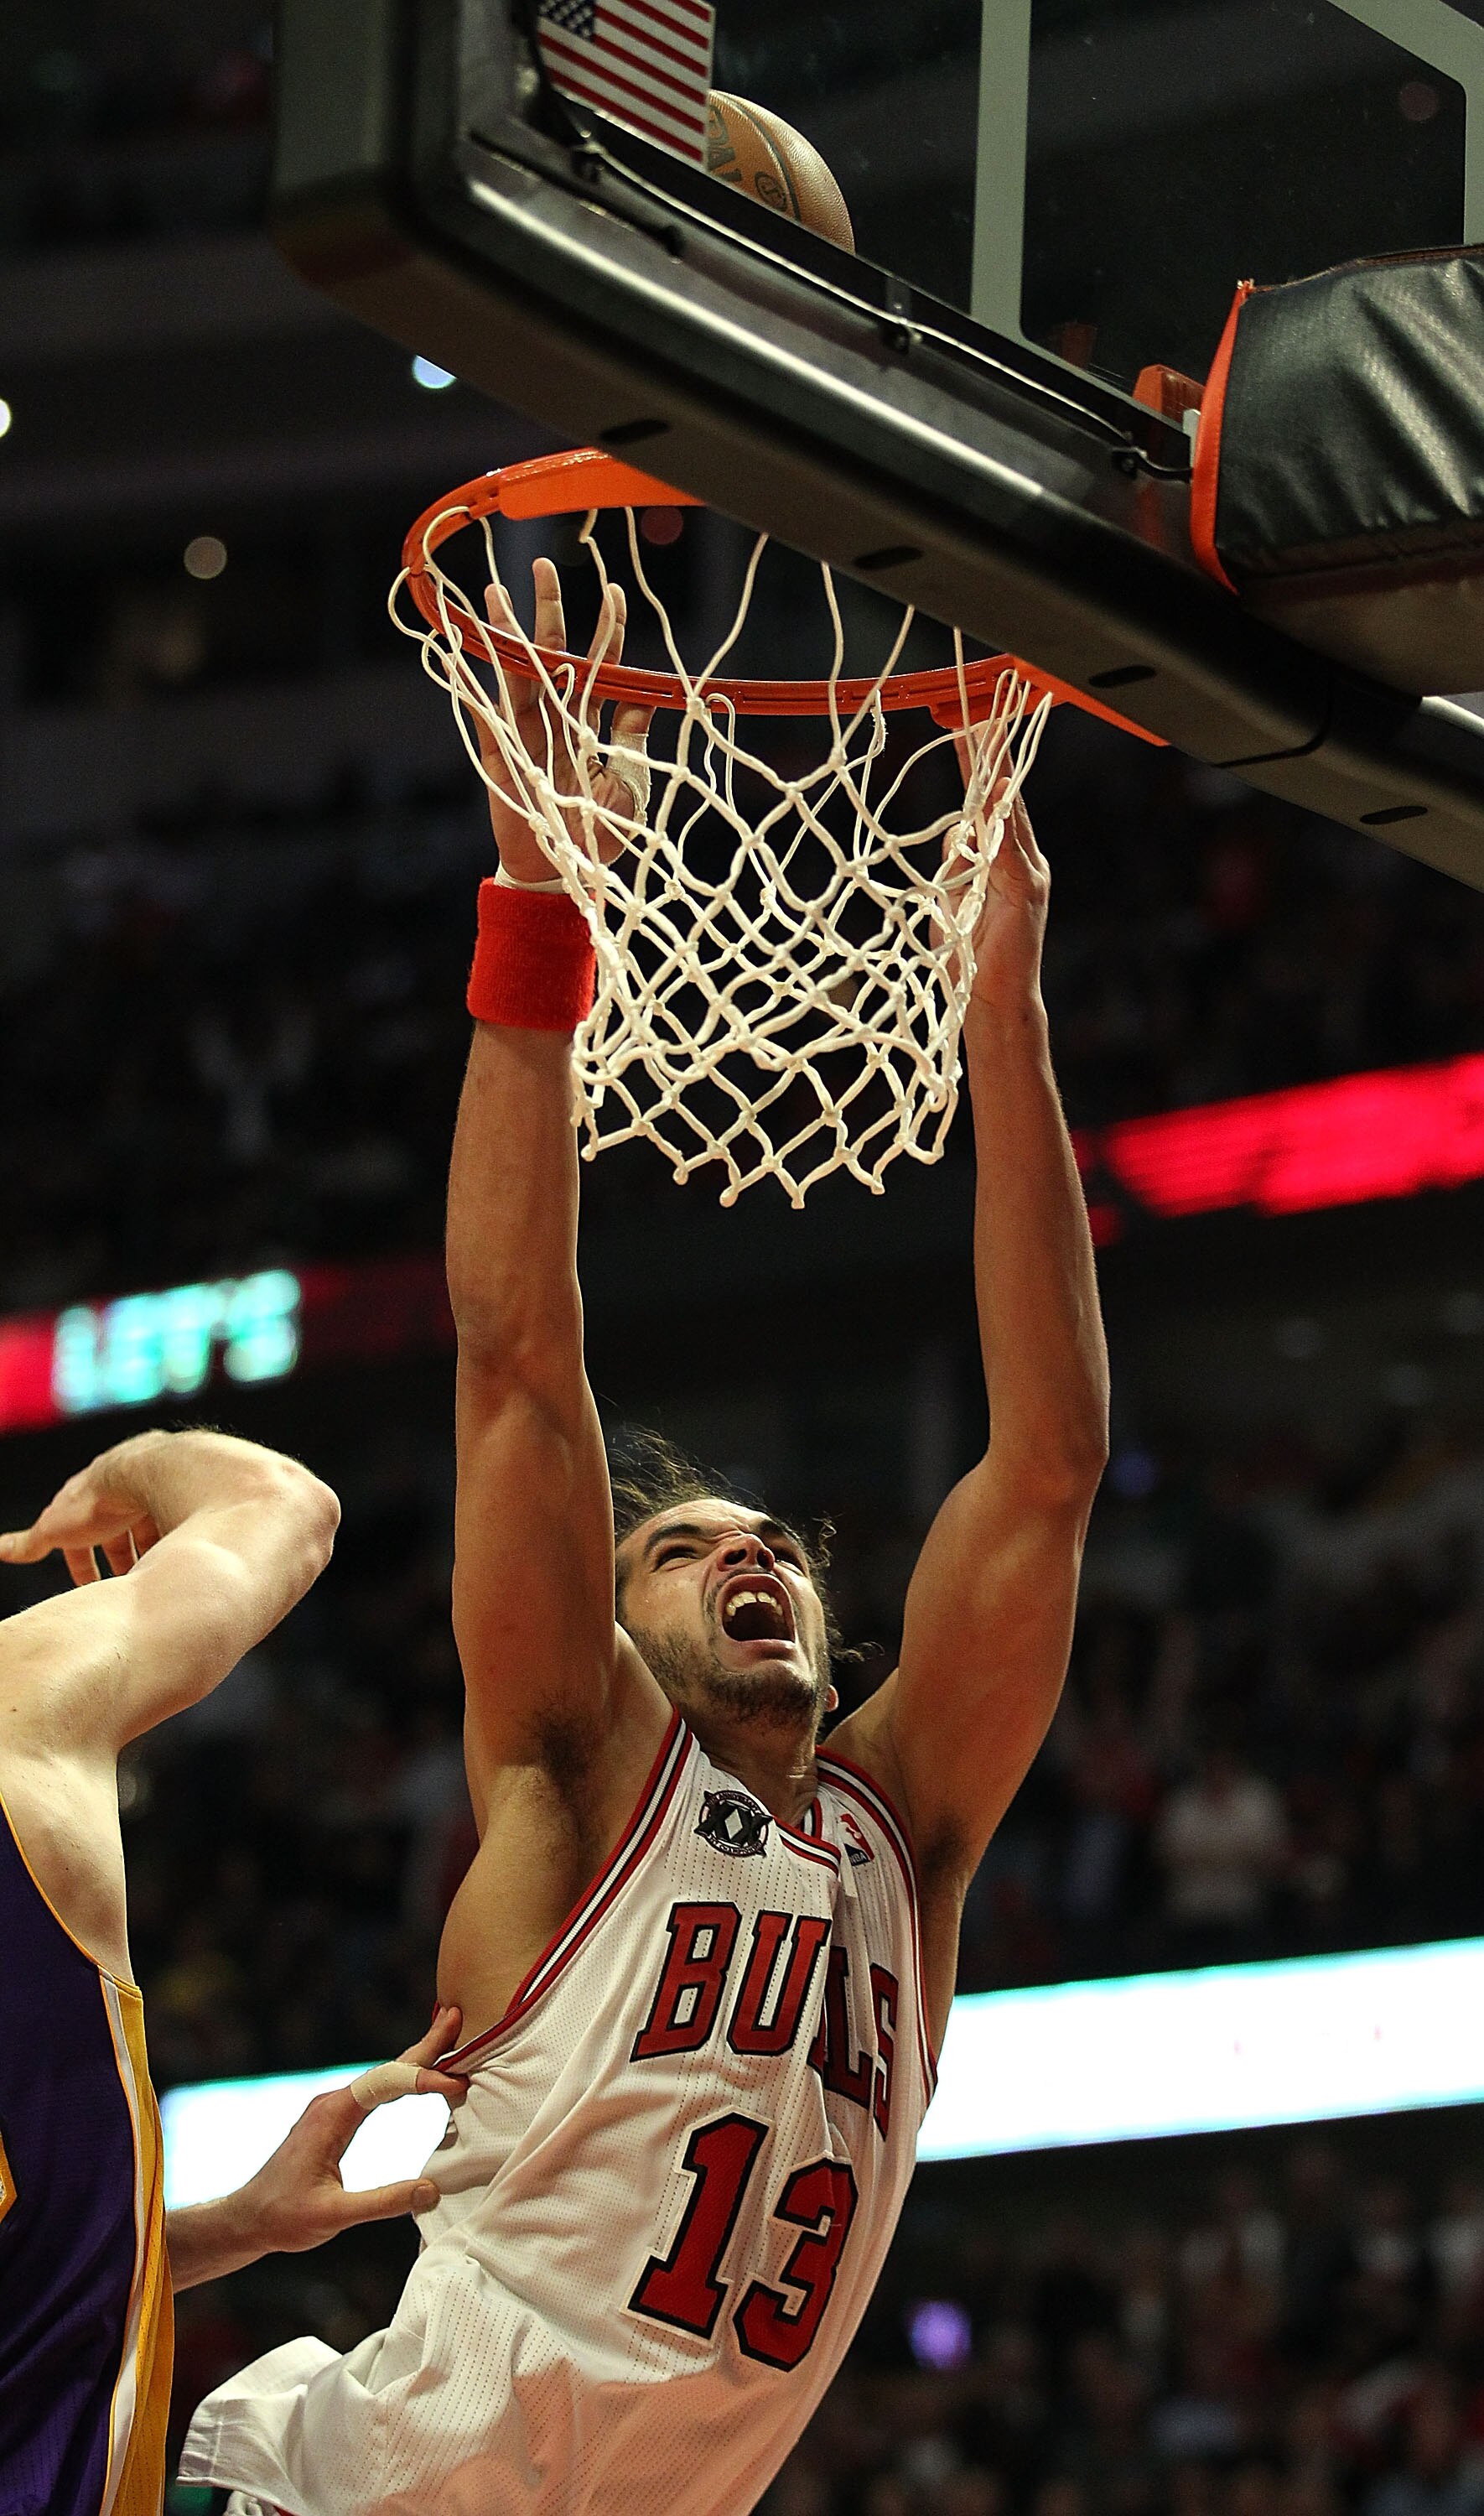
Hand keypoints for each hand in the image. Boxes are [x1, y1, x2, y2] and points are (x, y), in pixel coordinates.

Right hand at [0, 1434, 165, 1586]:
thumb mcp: (56, 1528)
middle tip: (128, 1589)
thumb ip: (29, 1542)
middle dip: (122, 1561)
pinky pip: (177, 1522)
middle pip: (120, 1533)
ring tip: (154, 1580)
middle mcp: (120, 1491)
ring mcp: (151, 1490)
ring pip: (150, 1528)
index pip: (81, 1536)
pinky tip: (176, 1562)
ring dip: (151, 1554)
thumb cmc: (97, 1501)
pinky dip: (175, 1543)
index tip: (92, 1589)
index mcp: (87, 1500)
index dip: (84, 1563)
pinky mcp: (178, 1493)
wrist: (146, 1474)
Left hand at [227, 2007, 467, 2257]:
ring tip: (446, 2036)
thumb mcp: (334, 2216)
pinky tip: (413, 2076)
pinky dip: (401, 2078)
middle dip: (424, 2044)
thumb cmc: (284, 2218)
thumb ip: (383, 2203)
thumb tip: (433, 2189)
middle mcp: (333, 2102)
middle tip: (458, 2016)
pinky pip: (374, 2090)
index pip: (387, 2083)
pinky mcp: (333, 2119)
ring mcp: (331, 2109)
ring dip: (415, 2059)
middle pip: (387, 2067)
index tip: (459, 2084)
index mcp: (333, 2115)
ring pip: (382, 2076)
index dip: (425, 2078)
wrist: (246, 2219)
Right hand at [475, 556, 653, 884]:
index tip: (614, 593)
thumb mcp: (631, 785)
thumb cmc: (603, 836)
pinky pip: (485, 715)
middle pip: (551, 656)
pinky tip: (459, 652)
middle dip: (548, 610)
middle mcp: (558, 721)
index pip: (601, 668)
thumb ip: (633, 740)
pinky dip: (472, 686)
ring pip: (515, 674)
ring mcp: (526, 735)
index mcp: (591, 725)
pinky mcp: (501, 756)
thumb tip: (650, 694)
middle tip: (542, 564)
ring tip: (494, 594)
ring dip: (505, 634)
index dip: (607, 632)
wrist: (565, 875)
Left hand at [946, 734, 1049, 1013]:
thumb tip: (955, 833)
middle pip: (1006, 797)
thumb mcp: (954, 902)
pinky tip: (999, 794)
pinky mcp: (1026, 893)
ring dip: (997, 773)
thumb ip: (957, 866)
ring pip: (1012, 813)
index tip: (967, 726)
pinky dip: (1005, 822)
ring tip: (986, 735)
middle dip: (992, 754)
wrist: (992, 1003)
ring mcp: (1029, 875)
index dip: (980, 765)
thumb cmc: (970, 958)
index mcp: (1005, 861)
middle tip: (979, 712)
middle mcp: (1023, 860)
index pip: (991, 803)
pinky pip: (1012, 849)